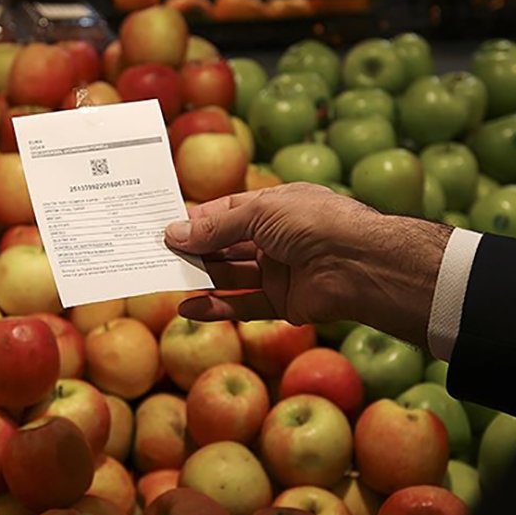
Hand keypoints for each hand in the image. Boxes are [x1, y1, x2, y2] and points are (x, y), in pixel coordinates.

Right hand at [164, 183, 451, 347]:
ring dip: (199, 278)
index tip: (162, 228)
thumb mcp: (259, 213)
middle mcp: (276, 238)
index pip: (226, 212)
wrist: (361, 264)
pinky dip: (215, 306)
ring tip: (163, 279)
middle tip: (155, 255)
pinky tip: (187, 307)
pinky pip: (243, 304)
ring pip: (231, 274)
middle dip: (193, 249)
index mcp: (275, 207)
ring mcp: (279, 271)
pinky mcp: (283, 303)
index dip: (196, 220)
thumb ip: (216, 228)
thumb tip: (173, 234)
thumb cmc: (313, 223)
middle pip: (226, 244)